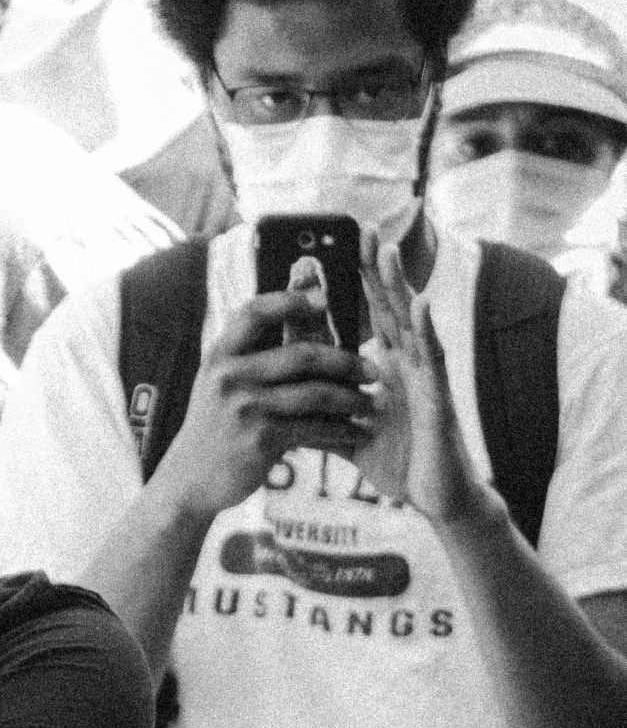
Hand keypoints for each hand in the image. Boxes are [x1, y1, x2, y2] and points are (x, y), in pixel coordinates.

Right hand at [161, 292, 369, 518]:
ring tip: (371, 405)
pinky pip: (314, 428)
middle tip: (372, 370)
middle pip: (301, 354)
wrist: (189, 480)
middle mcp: (230, 376)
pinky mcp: (260, 439)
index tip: (325, 300)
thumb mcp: (219, 384)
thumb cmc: (215, 427)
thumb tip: (307, 331)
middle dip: (345, 361)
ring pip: (315, 393)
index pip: (255, 312)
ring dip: (352, 399)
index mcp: (219, 355)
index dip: (291, 300)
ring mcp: (245, 408)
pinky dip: (341, 431)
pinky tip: (355, 433)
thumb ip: (250, 358)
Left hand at [354, 233, 482, 522]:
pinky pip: (433, 359)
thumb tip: (287, 412)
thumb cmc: (403, 465)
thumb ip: (326, 419)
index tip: (335, 253)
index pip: (367, 320)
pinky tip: (421, 304)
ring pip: (411, 322)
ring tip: (385, 250)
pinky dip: (428, 329)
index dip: (352, 288)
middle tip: (360, 229)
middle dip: (373, 270)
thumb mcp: (353, 437)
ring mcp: (426, 377)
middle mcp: (408, 366)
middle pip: (388, 309)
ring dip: (399, 285)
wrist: (437, 499)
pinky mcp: (440, 398)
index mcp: (387, 370)